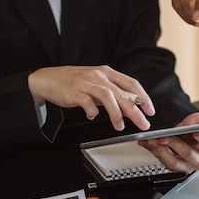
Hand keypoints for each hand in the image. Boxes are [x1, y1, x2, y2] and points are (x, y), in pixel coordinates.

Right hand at [27, 65, 154, 130]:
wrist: (49, 79)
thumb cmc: (75, 82)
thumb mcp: (98, 84)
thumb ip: (113, 94)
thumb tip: (130, 107)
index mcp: (107, 73)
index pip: (131, 83)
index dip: (143, 97)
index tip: (150, 110)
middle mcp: (99, 76)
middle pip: (122, 93)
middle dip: (135, 110)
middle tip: (143, 123)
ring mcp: (86, 83)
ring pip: (107, 96)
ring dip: (116, 113)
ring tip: (119, 125)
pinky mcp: (74, 91)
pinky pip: (87, 102)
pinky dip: (92, 111)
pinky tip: (92, 116)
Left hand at [140, 112, 198, 172]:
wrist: (185, 138)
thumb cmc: (193, 132)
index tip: (197, 132)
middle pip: (187, 153)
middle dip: (174, 144)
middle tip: (163, 137)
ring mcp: (186, 166)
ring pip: (173, 162)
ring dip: (160, 150)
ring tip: (152, 141)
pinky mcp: (174, 168)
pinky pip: (163, 162)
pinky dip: (153, 152)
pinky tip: (147, 143)